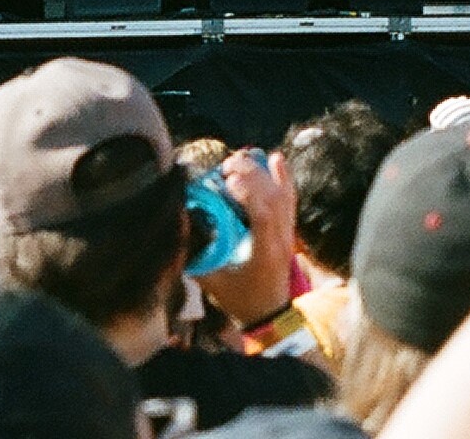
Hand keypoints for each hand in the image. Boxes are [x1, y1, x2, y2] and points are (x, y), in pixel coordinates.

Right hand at [195, 150, 298, 326]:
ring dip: (262, 172)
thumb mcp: (212, 281)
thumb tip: (179, 223)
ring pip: (283, 195)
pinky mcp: (289, 229)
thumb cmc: (240, 299)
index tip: (226, 180)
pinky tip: (275, 157)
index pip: (264, 216)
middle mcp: (282, 239)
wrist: (270, 313)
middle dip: (251, 175)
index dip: (248, 192)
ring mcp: (289, 233)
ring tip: (239, 160)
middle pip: (273, 198)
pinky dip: (283, 176)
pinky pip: (290, 198)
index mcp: (265, 252)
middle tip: (226, 167)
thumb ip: (196, 254)